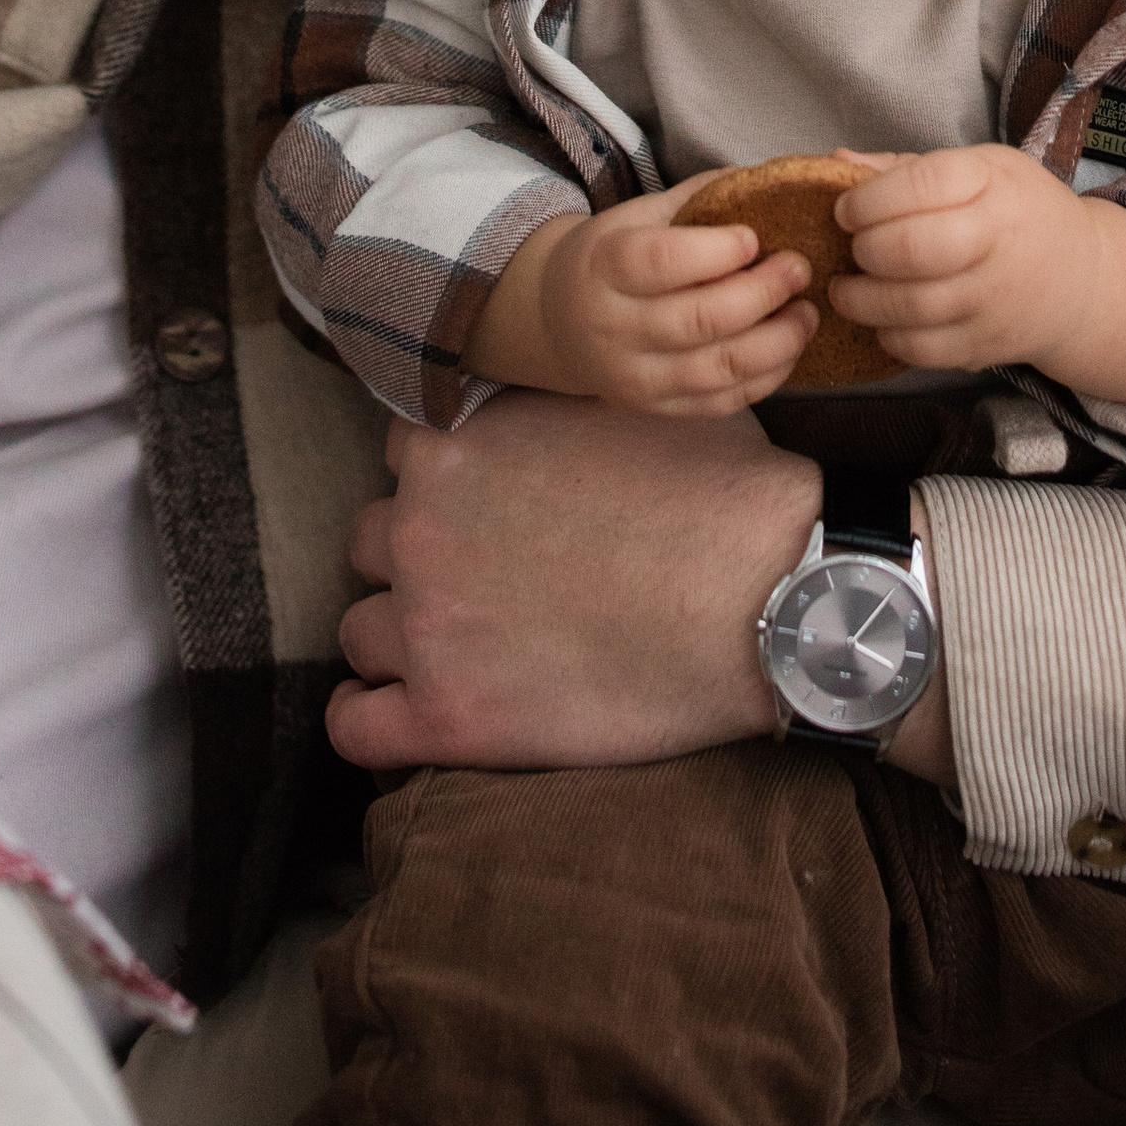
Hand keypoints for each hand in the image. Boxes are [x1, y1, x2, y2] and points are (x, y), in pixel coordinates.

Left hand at [328, 392, 821, 770]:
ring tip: (455, 648)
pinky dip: (369, 721)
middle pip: (372, 539)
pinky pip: (357, 728)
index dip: (447, 479)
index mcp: (455, 444)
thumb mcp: (631, 402)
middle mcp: (421, 527)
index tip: (484, 504)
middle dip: (421, 555)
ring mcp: (427, 625)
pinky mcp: (448, 717)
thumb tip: (554, 397)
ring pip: (362, 629)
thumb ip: (556, 404)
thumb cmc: (718, 493)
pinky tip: (401, 715)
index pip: (403, 453)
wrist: (767, 599)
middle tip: (482, 577)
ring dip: (399, 635)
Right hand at [465, 181, 817, 413]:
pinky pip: (722, 402)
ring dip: (777, 342)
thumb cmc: (610, 257)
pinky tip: (787, 349)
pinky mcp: (657, 409)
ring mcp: (635, 377)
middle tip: (799, 269)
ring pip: (719, 368)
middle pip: (701, 318)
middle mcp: (614, 327)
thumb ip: (697, 197)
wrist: (559, 320)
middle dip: (764, 293)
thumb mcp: (637, 215)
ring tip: (806, 313)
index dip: (718, 250)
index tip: (754, 238)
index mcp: (605, 266)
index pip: (664, 261)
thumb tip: (767, 179)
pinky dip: (766, 378)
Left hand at [831, 147, 1125, 416]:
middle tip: (852, 248)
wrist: (1083, 280)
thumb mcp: (980, 169)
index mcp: (992, 182)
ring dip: (861, 300)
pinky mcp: (989, 345)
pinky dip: (889, 338)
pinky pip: (923, 350)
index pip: (921, 184)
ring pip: (910, 306)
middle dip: (863, 249)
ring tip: (846, 289)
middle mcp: (998, 240)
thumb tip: (835, 163)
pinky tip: (883, 320)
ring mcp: (995, 299)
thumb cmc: (1017, 212)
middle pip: (910, 248)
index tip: (846, 210)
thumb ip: (906, 168)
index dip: (868, 199)